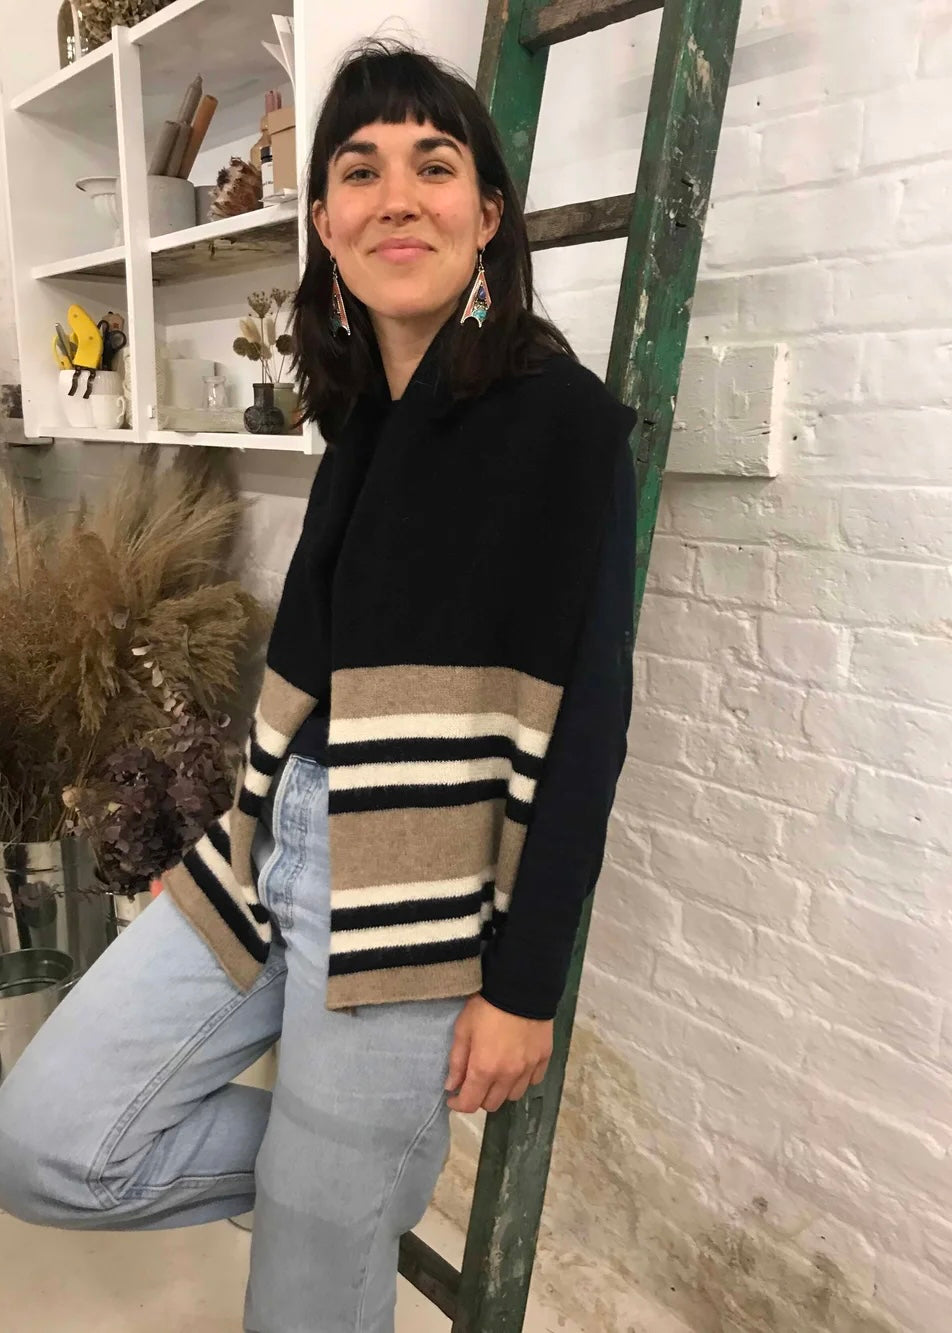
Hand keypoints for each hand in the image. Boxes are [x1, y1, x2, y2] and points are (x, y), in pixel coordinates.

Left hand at [444, 994, 553, 1112]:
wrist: (521, 988)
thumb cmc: (486, 1007)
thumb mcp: (463, 1029)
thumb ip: (457, 1061)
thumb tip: (452, 1087)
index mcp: (484, 1069)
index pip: (470, 1104)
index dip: (459, 1105)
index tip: (453, 1098)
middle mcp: (507, 1076)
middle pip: (492, 1104)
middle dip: (479, 1097)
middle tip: (474, 1081)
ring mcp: (528, 1069)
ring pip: (513, 1096)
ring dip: (501, 1090)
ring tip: (497, 1074)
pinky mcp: (544, 1059)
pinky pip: (533, 1081)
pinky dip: (522, 1079)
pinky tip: (517, 1066)